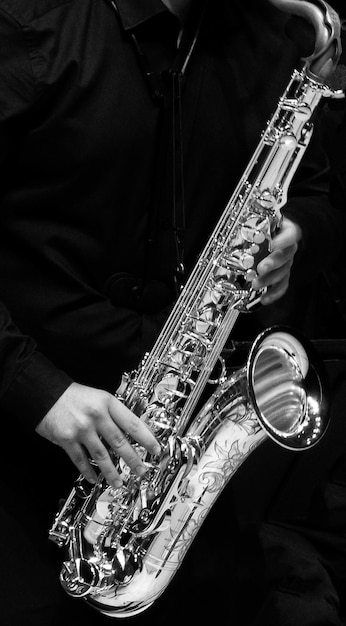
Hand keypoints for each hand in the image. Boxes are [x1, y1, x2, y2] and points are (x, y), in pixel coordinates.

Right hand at [35, 382, 160, 486]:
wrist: (45, 393)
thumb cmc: (74, 396)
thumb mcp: (99, 397)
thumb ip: (114, 412)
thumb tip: (133, 430)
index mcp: (107, 403)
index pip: (132, 423)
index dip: (146, 438)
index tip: (155, 449)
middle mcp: (96, 416)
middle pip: (119, 442)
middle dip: (132, 459)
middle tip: (141, 471)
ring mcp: (81, 429)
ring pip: (101, 454)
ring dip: (111, 471)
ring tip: (119, 483)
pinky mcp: (66, 439)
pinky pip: (80, 459)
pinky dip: (88, 471)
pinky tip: (94, 479)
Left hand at [252, 217, 301, 304]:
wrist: (282, 235)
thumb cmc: (271, 229)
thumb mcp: (266, 224)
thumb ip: (257, 230)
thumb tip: (238, 233)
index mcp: (288, 233)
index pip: (290, 235)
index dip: (282, 241)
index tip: (272, 244)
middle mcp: (289, 250)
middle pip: (284, 257)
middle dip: (272, 263)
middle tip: (261, 268)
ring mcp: (287, 264)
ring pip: (282, 273)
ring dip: (269, 280)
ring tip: (255, 284)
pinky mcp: (284, 276)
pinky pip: (281, 286)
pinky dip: (273, 294)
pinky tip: (264, 299)